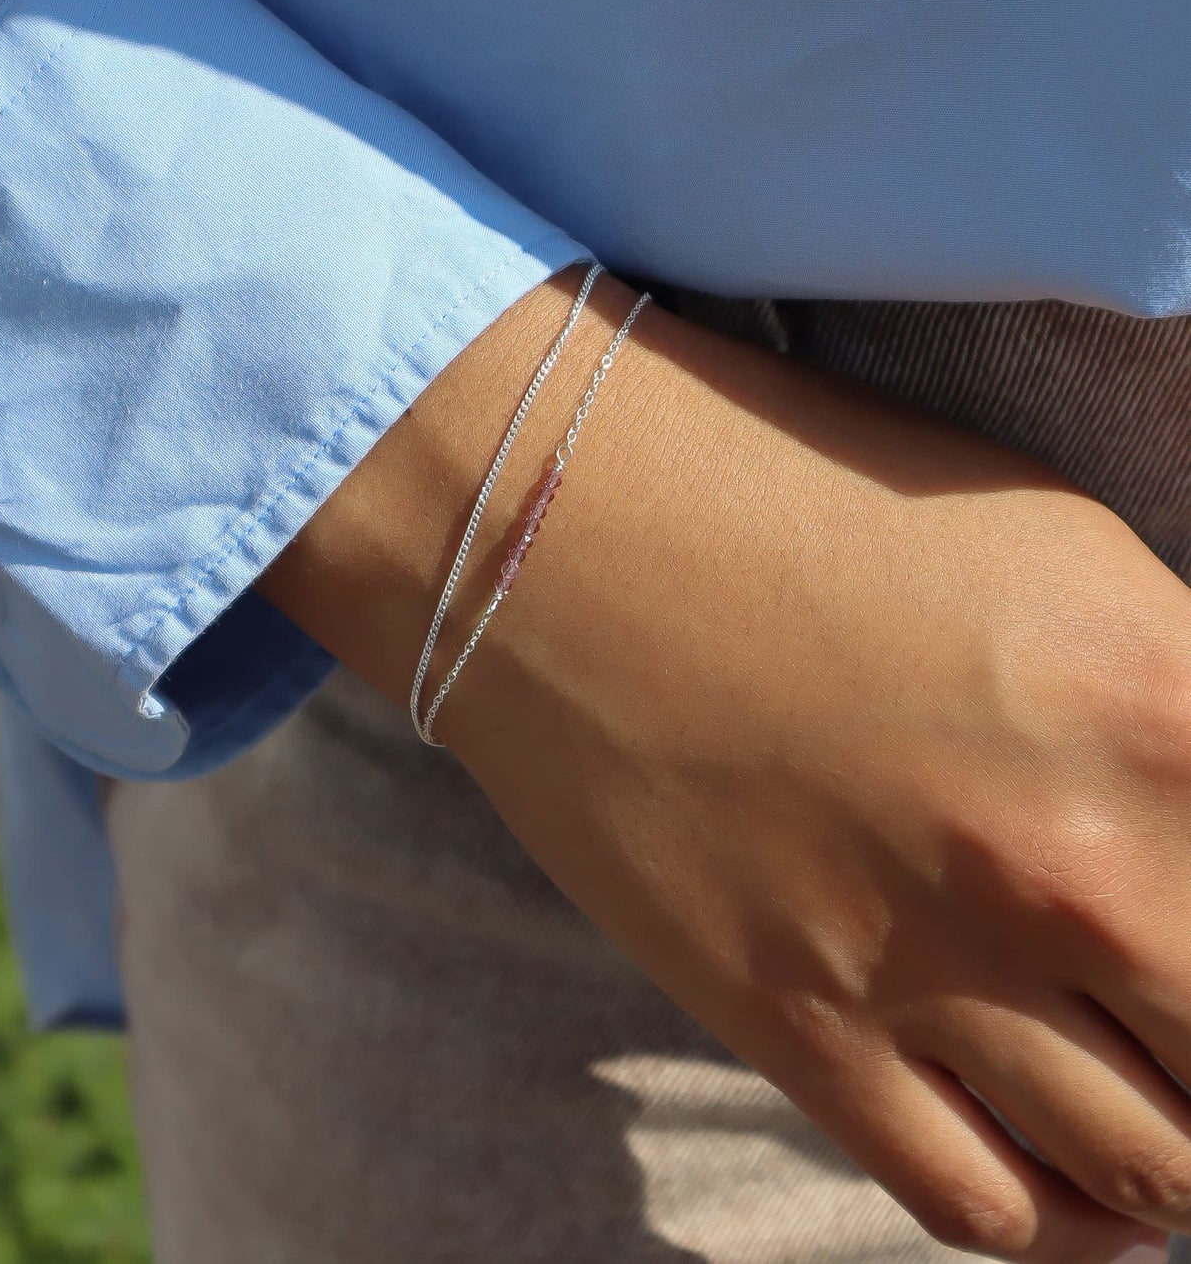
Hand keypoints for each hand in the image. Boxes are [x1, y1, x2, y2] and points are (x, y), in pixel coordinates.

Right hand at [262, 265, 1187, 1261]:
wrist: (560, 534)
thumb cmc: (796, 497)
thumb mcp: (1051, 546)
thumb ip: (1183, 696)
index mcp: (1164, 710)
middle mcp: (1071, 866)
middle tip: (1181, 1002)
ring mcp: (927, 966)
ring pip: (1155, 1171)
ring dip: (1182, 1148)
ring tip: (1156, 1088)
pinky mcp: (796, 1027)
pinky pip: (985, 1205)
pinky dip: (1064, 1214)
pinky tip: (1073, 1170)